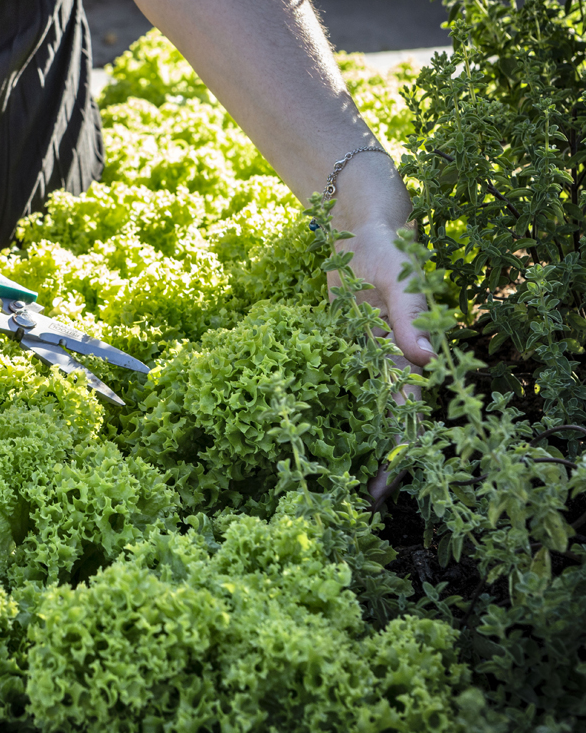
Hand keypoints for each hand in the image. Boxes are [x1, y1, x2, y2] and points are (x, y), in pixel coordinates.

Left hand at [329, 215, 432, 501]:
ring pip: (358, 415)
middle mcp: (389, 367)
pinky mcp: (339, 351)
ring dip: (347, 447)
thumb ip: (412, 313)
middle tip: (352, 507)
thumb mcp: (399, 275)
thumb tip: (428, 360)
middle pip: (382, 427)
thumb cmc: (387, 247)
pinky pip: (334, 389)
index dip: (399, 457)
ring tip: (327, 487)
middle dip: (371, 466)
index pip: (409, 420)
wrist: (360, 226)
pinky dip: (325, 413)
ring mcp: (363, 361)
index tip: (383, 490)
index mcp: (409, 359)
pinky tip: (305, 439)